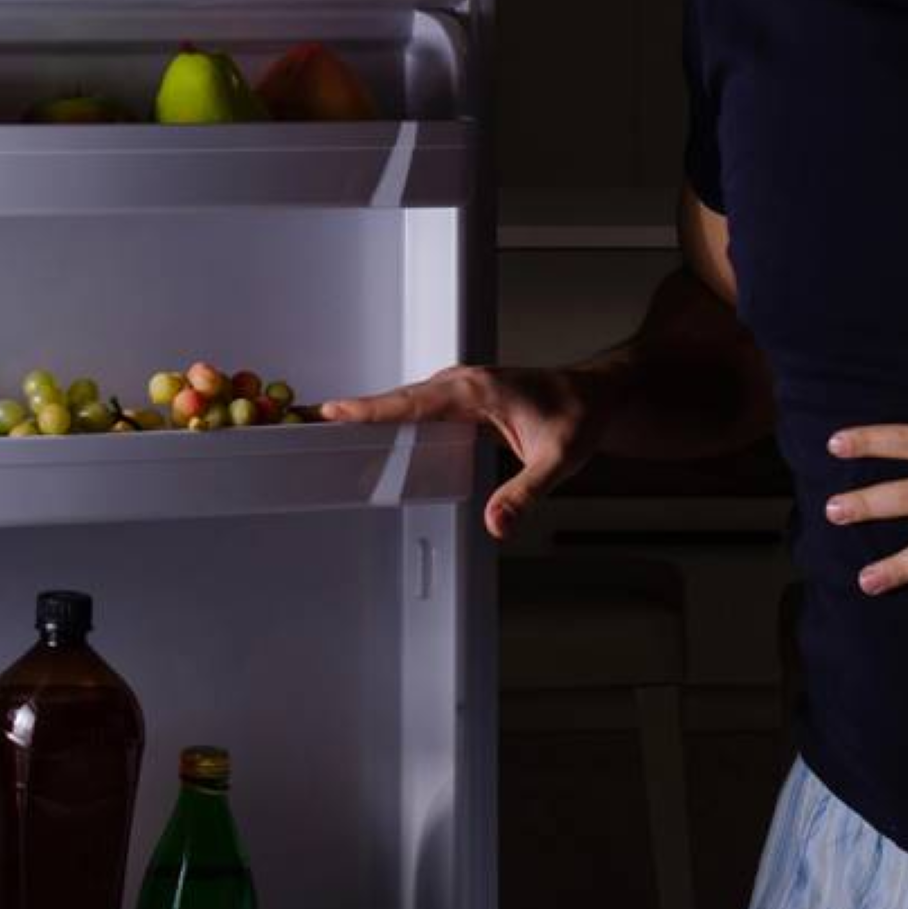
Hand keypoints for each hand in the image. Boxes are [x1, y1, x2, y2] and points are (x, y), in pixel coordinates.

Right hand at [323, 364, 608, 538]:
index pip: (413, 402)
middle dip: (355, 410)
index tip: (332, 411)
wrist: (598, 395)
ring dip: (369, 412)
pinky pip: (418, 405)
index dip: (371, 409)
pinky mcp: (462, 397)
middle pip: (398, 399)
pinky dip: (391, 415)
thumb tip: (496, 526)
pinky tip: (374, 434)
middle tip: (309, 422)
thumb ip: (525, 494)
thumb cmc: (580, 419)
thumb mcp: (558, 461)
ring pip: (405, 400)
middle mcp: (463, 382)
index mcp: (477, 391)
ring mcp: (461, 387)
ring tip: (326, 429)